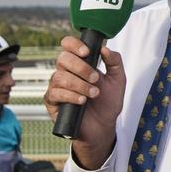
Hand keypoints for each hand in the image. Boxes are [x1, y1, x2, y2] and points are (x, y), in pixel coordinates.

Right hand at [45, 36, 126, 166]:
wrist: (103, 127)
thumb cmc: (108, 102)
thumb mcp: (118, 80)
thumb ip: (115, 61)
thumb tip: (104, 49)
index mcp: (78, 63)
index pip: (68, 45)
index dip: (74, 45)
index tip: (87, 52)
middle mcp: (65, 72)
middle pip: (63, 59)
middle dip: (80, 67)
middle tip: (95, 79)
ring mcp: (56, 86)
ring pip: (59, 77)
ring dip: (79, 84)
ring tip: (94, 94)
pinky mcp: (52, 102)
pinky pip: (55, 93)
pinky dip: (70, 96)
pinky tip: (82, 101)